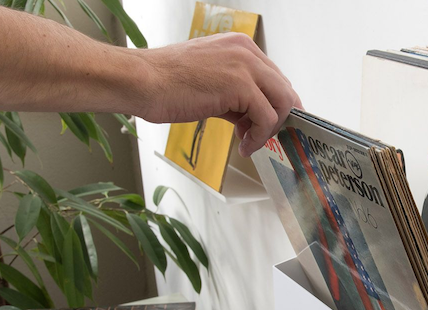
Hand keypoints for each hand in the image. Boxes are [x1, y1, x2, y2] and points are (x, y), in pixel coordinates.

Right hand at [140, 33, 301, 156]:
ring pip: (283, 103)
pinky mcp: (241, 86)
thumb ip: (236, 95)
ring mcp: (245, 66)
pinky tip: (243, 145)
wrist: (141, 81)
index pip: (275, 78)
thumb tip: (251, 117)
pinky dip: (258, 137)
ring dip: (269, 130)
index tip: (265, 124)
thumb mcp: (210, 83)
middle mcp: (246, 51)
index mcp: (239, 46)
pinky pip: (267, 118)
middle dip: (278, 118)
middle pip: (285, 89)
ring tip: (249, 142)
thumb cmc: (165, 82)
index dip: (275, 105)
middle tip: (262, 136)